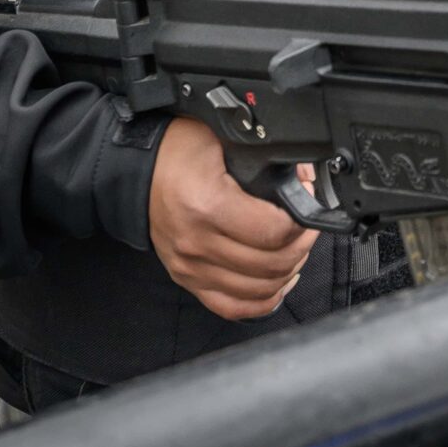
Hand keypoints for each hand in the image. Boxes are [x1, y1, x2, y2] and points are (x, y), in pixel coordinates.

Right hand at [147, 118, 315, 319]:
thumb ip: (268, 160)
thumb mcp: (226, 139)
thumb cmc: (182, 151)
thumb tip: (307, 179)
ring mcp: (191, 267)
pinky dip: (264, 299)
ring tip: (295, 248)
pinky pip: (234, 307)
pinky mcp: (188, 280)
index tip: (308, 203)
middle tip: (308, 227)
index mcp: (208, 205)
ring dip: (288, 271)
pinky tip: (279, 280)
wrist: (139, 170)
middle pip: (272, 264)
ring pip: (260, 289)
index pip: (274, 231)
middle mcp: (197, 242)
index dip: (302, 221)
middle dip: (302, 245)